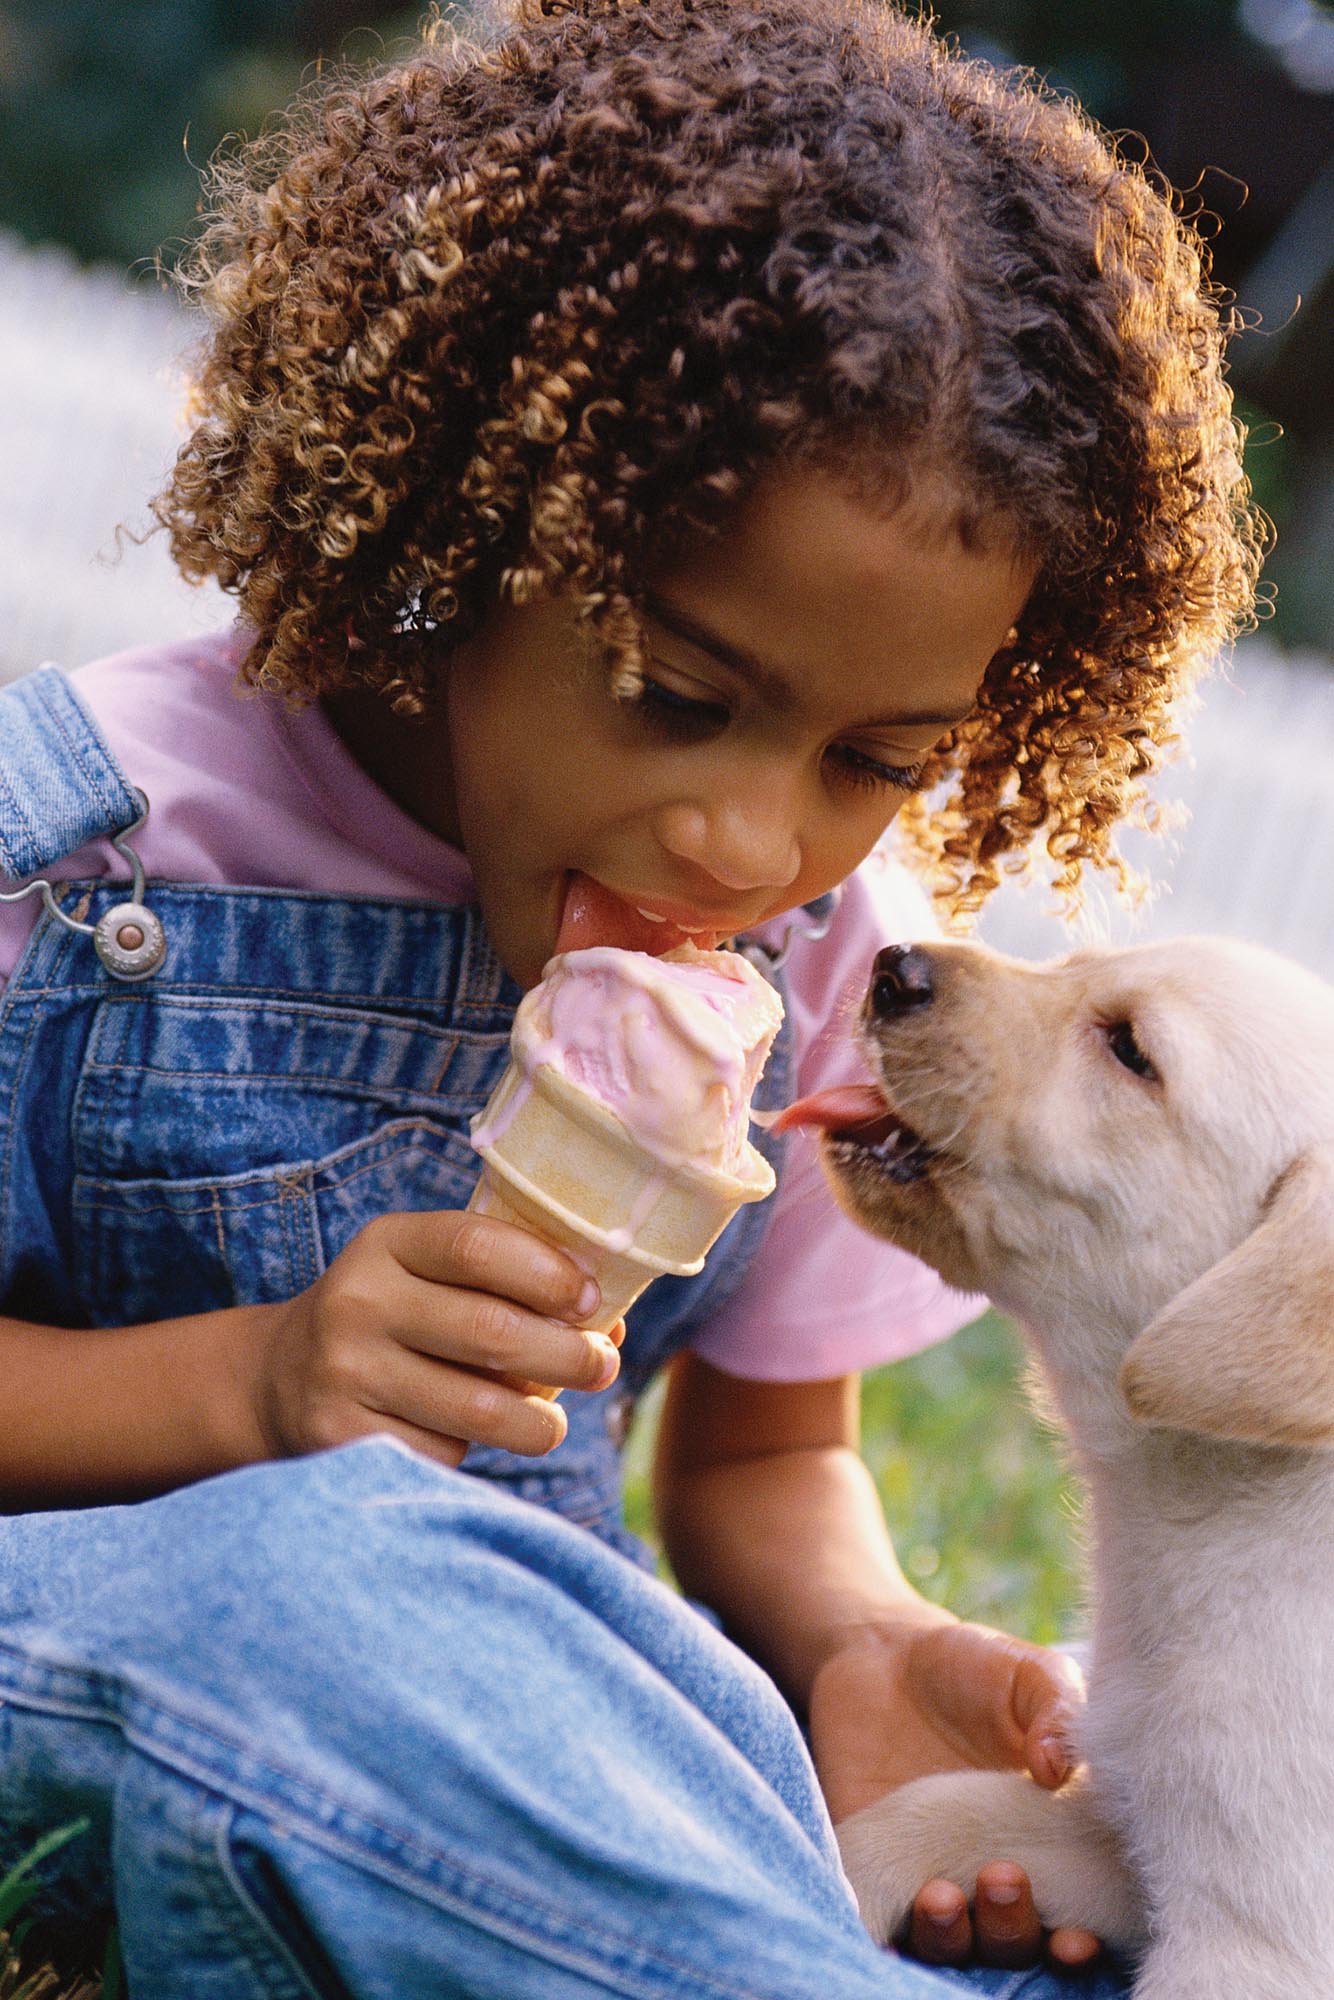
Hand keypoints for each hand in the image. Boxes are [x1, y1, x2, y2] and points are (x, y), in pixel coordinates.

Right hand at [247, 1210, 622, 1466]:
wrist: (278, 1380)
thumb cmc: (394, 1318)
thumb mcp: (426, 1274)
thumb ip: (509, 1282)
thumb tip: (611, 1325)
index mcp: (387, 1243)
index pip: (478, 1245)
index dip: (548, 1273)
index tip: (589, 1302)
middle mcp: (358, 1302)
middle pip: (492, 1332)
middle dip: (568, 1356)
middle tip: (601, 1366)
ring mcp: (346, 1373)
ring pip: (479, 1408)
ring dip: (540, 1422)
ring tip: (555, 1420)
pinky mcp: (343, 1439)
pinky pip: (444, 1454)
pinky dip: (478, 1454)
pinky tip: (479, 1439)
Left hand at [809, 1615, 1100, 1971]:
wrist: (881, 1653)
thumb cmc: (974, 1668)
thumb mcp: (1029, 1676)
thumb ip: (1058, 1711)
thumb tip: (1055, 1767)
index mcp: (1049, 1847)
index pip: (1075, 1921)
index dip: (1078, 1946)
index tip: (1074, 1937)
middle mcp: (992, 1876)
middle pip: (1010, 1943)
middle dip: (1010, 1930)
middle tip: (1001, 1878)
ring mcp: (930, 1878)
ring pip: (947, 1945)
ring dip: (950, 1938)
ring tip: (941, 1896)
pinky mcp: (870, 1872)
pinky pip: (878, 1926)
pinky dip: (885, 1940)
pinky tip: (884, 1935)